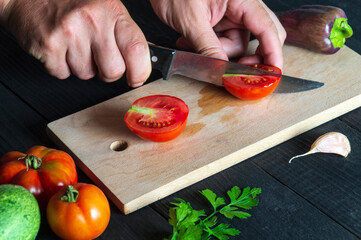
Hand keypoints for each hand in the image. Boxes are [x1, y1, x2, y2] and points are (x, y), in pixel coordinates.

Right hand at [1, 0, 150, 86]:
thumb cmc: (71, 2)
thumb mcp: (106, 7)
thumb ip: (124, 33)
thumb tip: (142, 62)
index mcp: (112, 11)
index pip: (137, 49)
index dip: (140, 71)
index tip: (136, 77)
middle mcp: (93, 21)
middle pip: (113, 71)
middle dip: (107, 72)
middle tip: (99, 59)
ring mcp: (69, 33)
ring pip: (87, 75)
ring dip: (82, 67)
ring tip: (75, 46)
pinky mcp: (49, 46)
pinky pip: (63, 74)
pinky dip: (61, 67)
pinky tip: (60, 48)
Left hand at [150, 0, 285, 68]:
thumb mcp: (191, 20)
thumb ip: (208, 46)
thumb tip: (222, 69)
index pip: (268, 28)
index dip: (273, 53)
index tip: (272, 74)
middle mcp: (243, 6)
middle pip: (261, 38)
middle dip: (245, 57)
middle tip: (232, 71)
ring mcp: (232, 15)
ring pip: (238, 45)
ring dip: (217, 53)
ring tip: (189, 43)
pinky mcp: (221, 21)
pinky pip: (224, 43)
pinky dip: (209, 48)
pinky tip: (189, 41)